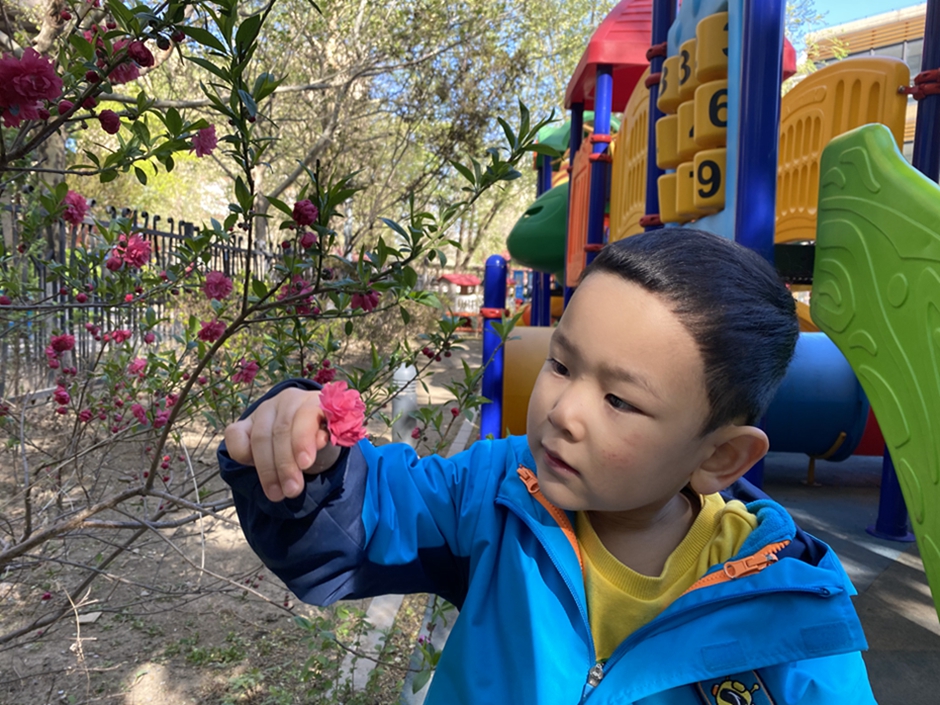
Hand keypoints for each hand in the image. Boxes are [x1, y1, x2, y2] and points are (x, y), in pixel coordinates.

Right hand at [224, 387, 341, 500]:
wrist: (305, 440)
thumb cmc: (320, 441)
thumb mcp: (331, 443)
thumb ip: (327, 440)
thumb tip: (320, 440)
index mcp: (313, 401)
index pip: (306, 414)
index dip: (303, 439)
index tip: (305, 464)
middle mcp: (288, 400)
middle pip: (281, 429)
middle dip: (285, 464)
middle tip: (292, 490)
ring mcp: (265, 409)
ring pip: (260, 436)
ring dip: (267, 469)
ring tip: (276, 493)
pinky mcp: (245, 421)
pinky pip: (234, 434)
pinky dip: (241, 454)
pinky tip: (252, 468)